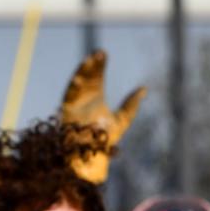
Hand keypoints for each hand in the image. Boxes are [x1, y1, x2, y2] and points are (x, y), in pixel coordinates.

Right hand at [59, 50, 145, 183]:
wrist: (94, 158)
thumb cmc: (105, 141)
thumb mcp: (122, 120)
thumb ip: (131, 105)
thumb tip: (143, 89)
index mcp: (94, 99)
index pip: (96, 78)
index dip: (99, 66)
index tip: (103, 53)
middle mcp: (82, 100)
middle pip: (86, 78)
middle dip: (91, 66)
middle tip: (98, 52)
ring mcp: (73, 106)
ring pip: (76, 85)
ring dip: (81, 73)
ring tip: (89, 60)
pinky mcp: (66, 114)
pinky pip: (67, 98)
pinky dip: (71, 89)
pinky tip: (78, 78)